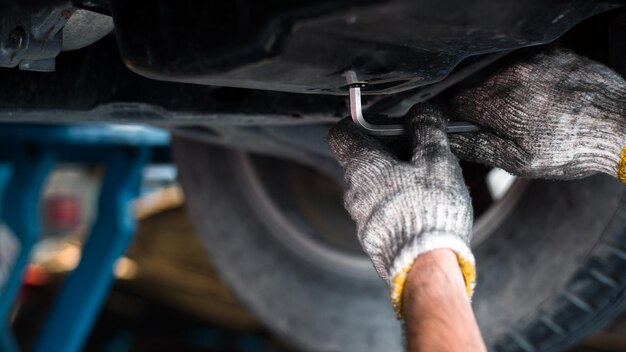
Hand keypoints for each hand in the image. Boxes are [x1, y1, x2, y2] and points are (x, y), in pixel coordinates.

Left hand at [327, 104, 475, 316]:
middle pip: (361, 159)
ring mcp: (361, 218)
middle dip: (386, 150)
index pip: (341, 133)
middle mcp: (354, 192)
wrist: (426, 266)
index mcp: (362, 167)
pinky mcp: (373, 238)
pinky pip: (380, 210)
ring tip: (426, 180)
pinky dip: (396, 202)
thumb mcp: (436, 160)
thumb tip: (424, 111)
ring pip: (372, 186)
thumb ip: (427, 130)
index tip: (383, 120)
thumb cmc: (429, 211)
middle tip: (418, 150)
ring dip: (394, 178)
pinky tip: (423, 206)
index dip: (360, 121)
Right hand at [449, 48, 625, 181]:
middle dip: (488, 107)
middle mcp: (514, 76)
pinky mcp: (555, 56)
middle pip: (481, 89)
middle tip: (510, 128)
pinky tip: (549, 101)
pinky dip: (533, 81)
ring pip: (505, 77)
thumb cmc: (574, 148)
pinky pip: (530, 66)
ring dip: (511, 93)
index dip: (463, 118)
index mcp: (501, 104)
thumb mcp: (521, 162)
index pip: (459, 103)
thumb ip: (480, 148)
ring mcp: (536, 63)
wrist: (622, 128)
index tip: (472, 127)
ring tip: (534, 115)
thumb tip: (452, 142)